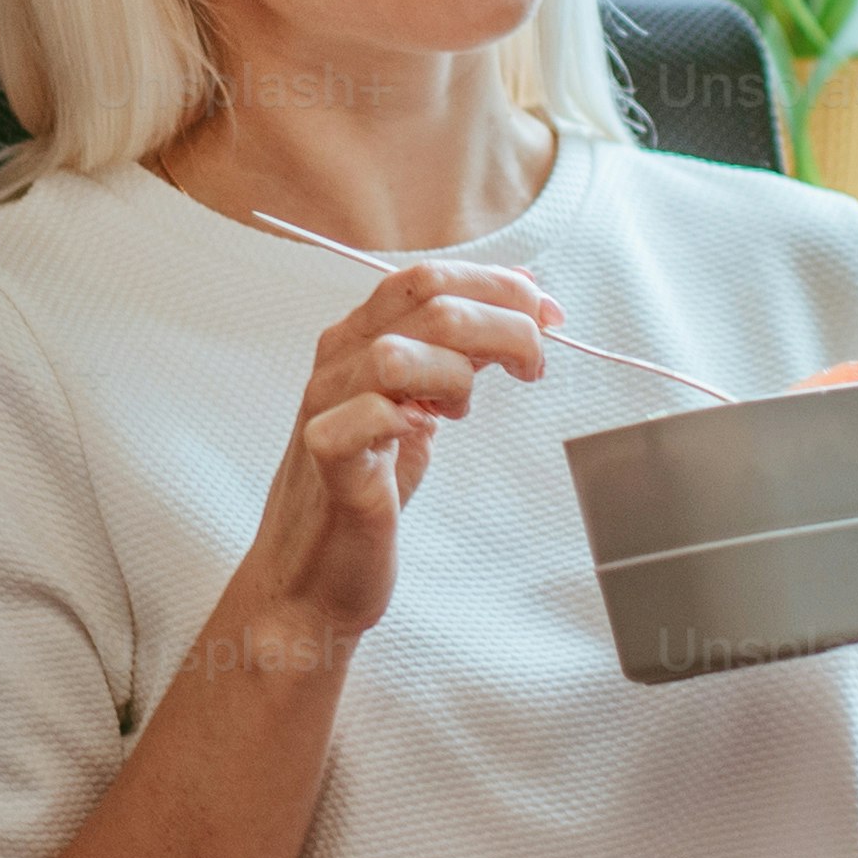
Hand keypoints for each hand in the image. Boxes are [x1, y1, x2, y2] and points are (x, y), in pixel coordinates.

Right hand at [225, 261, 555, 652]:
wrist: (311, 579)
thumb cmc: (365, 493)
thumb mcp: (418, 409)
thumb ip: (456, 356)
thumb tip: (518, 305)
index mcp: (356, 339)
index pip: (427, 278)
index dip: (496, 286)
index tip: (546, 313)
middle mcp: (337, 363)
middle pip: (425, 302)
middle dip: (501, 322)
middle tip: (535, 359)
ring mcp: (325, 409)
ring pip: (396, 353)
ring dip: (456, 373)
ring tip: (464, 409)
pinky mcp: (327, 461)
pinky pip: (365, 417)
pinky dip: (404, 418)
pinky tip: (422, 434)